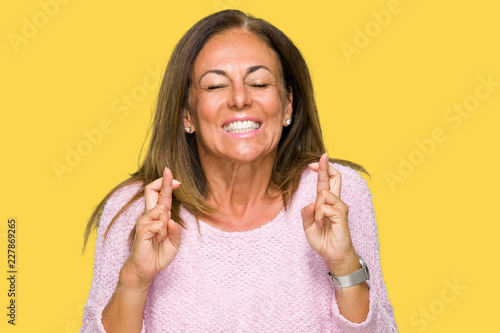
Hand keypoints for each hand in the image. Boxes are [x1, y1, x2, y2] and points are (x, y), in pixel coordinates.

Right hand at [122, 167, 182, 288]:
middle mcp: (149, 215)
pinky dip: (162, 232)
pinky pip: (157, 224)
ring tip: (162, 237)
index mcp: (158, 215)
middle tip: (169, 171)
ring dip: (166, 223)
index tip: (176, 178)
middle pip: (151, 190)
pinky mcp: (141, 230)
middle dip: (162, 181)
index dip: (168, 184)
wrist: (146, 269)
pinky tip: (158, 240)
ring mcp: (144, 221)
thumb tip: (172, 220)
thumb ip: (175, 230)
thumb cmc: (158, 254)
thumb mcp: (174, 242)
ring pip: (160, 209)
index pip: (161, 195)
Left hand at [301, 153, 357, 275]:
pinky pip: (324, 207)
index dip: (321, 170)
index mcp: (326, 202)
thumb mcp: (308, 227)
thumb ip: (307, 214)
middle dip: (326, 167)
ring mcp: (340, 207)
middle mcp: (335, 202)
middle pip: (334, 178)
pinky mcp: (341, 215)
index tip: (313, 163)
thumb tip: (310, 203)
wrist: (333, 255)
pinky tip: (322, 225)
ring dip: (316, 208)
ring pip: (324, 193)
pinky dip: (319, 216)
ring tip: (319, 222)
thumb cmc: (323, 240)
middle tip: (322, 157)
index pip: (326, 182)